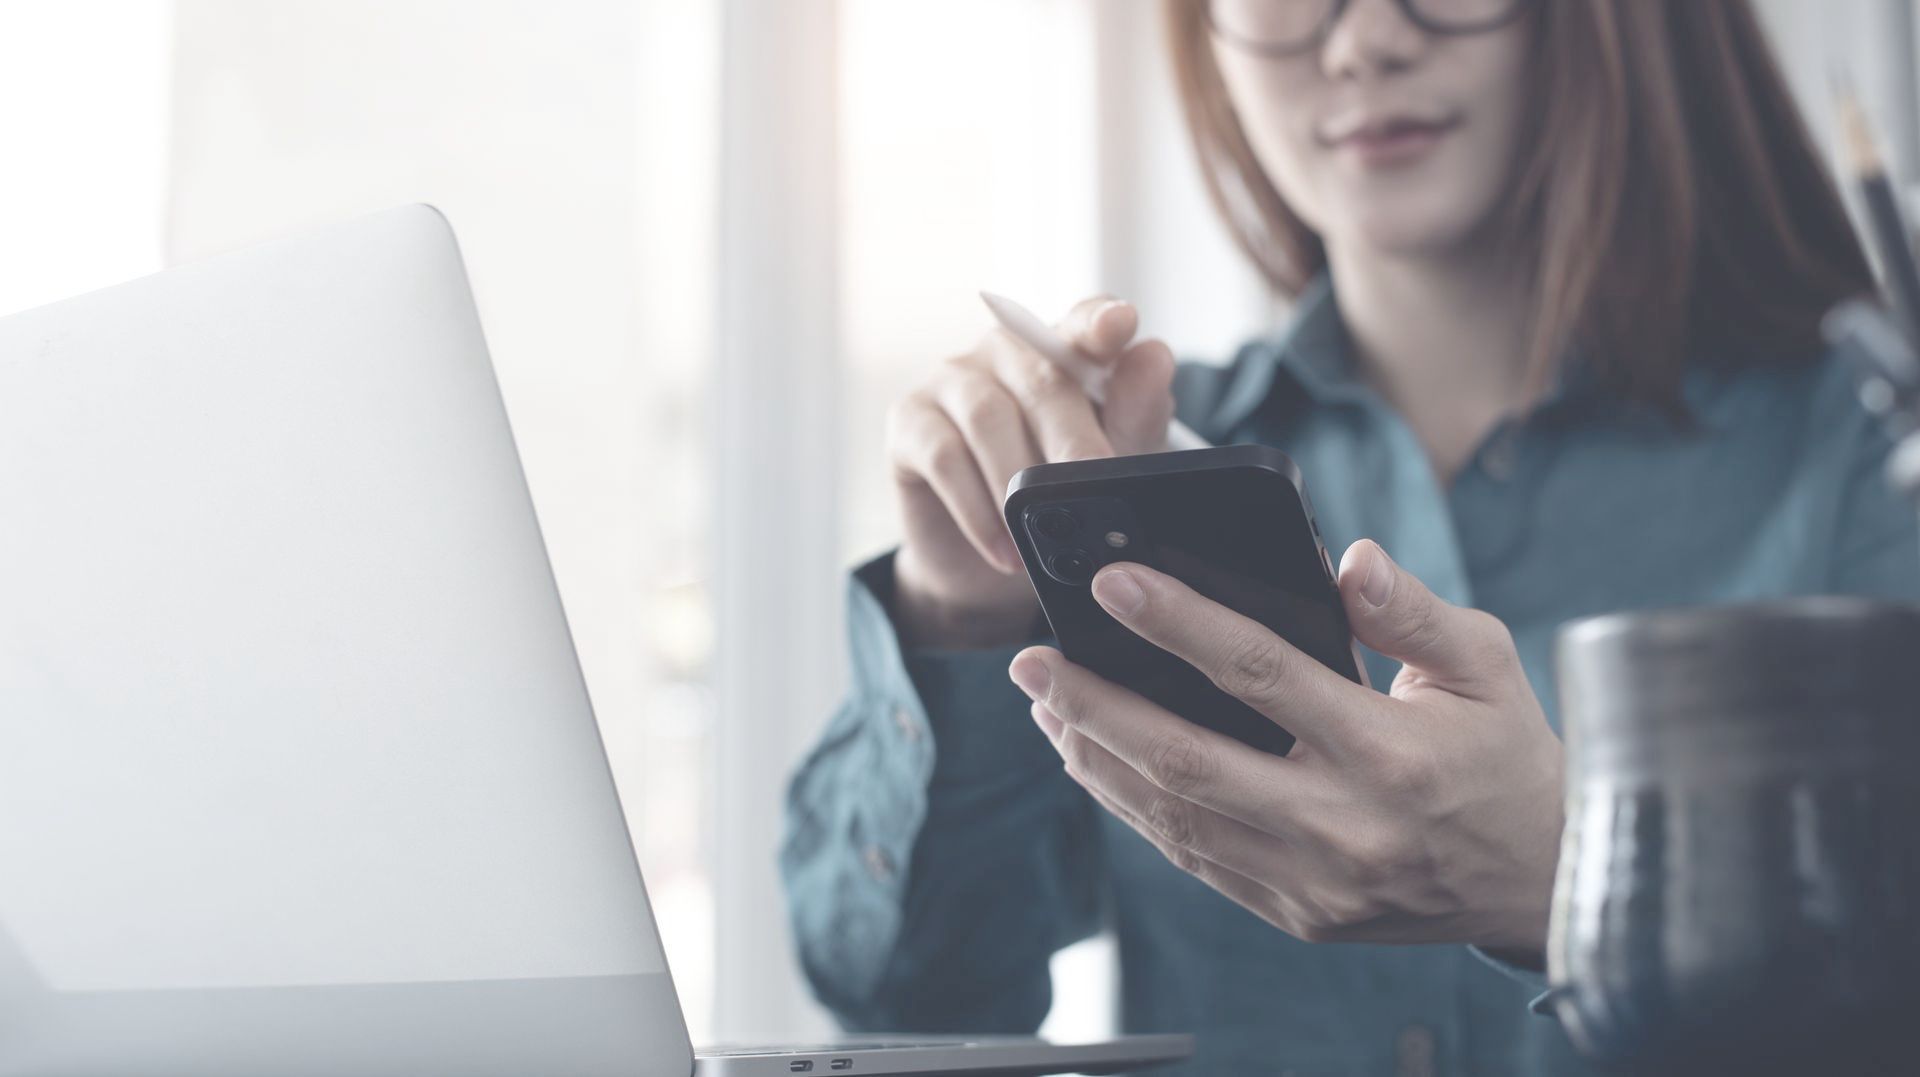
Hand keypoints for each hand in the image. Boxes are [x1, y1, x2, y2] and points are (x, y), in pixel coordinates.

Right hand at [888, 296, 1174, 648]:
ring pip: (987, 416)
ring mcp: (952, 379)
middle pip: (1041, 379)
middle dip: (1072, 440)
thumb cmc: (1058, 497)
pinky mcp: (909, 419)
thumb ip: (1136, 412)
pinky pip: (944, 456)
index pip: (1085, 321)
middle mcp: (1006, 351)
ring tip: (1039, 534)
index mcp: (1064, 349)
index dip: (1101, 321)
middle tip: (1091, 487)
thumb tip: (1156, 356)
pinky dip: (977, 509)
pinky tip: (1001, 547)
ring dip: (1017, 483)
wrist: (992, 567)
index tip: (1121, 325)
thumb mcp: (1112, 465)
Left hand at [1006, 539, 1564, 954]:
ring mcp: (1313, 880)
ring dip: (1097, 758)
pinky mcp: (1295, 912)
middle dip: (1094, 704)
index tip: (1111, 582)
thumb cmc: (1506, 755)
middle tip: (1030, 660)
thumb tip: (1350, 559)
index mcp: (1388, 751)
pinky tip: (1097, 763)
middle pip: (1186, 758)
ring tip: (1045, 706)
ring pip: (1175, 816)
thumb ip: (1412, 611)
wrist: (1543, 881)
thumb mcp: (1485, 665)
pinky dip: (1135, 808)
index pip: (1259, 672)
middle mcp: (1342, 823)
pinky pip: (1195, 857)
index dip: (1176, 623)